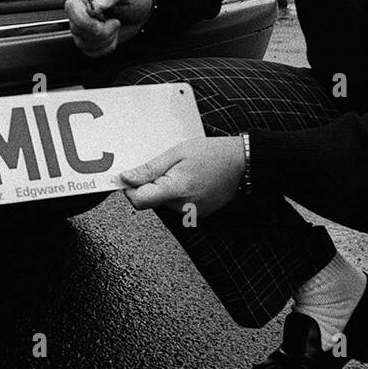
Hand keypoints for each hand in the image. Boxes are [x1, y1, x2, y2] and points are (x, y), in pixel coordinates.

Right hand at [65, 0, 155, 57]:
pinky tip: (113, 35)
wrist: (142, 8)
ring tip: (115, 26)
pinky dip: (105, 47)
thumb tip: (97, 3)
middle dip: (100, 31)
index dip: (85, 20)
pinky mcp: (90, 38)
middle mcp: (82, 10)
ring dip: (105, 39)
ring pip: (82, 42)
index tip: (102, 21)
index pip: (72, 8)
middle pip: (77, 28)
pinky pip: (90, 51)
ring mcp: (84, 25)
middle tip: (115, 22)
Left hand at [119, 136, 245, 217]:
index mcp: (176, 190)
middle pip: (150, 201)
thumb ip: (149, 169)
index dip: (129, 188)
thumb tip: (126, 178)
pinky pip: (176, 205)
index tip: (129, 177)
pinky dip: (177, 193)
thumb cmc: (213, 154)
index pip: (138, 200)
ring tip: (182, 172)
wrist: (241, 162)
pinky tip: (190, 180)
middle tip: (167, 167)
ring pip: (163, 203)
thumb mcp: (176, 153)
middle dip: (151, 184)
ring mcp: (191, 213)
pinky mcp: (197, 214)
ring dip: (165, 188)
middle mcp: (183, 207)